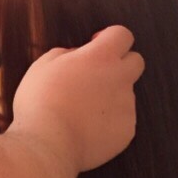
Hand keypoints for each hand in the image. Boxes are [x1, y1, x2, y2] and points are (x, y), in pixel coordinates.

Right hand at [10, 25, 144, 173]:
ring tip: (81, 108)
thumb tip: (78, 56)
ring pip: (126, 93)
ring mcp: (127, 107)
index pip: (122, 35)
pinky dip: (109, 120)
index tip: (94, 45)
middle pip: (137, 61)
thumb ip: (67, 54)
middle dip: (121, 62)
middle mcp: (120, 79)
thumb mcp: (44, 64)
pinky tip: (86, 126)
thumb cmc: (41, 98)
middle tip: (95, 74)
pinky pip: (122, 119)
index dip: (109, 37)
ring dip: (110, 94)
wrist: (50, 142)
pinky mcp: (127, 132)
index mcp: (100, 57)